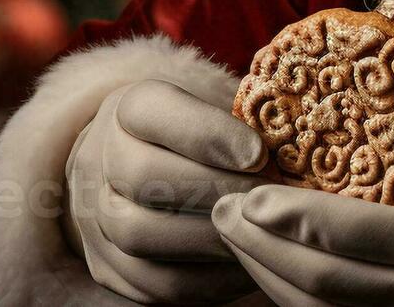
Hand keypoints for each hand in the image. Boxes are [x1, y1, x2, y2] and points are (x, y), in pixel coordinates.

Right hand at [65, 78, 268, 303]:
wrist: (147, 176)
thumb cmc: (205, 139)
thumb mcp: (218, 109)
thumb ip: (246, 119)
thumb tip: (297, 145)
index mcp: (127, 109)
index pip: (151, 110)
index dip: (206, 132)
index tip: (259, 153)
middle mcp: (99, 160)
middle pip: (144, 176)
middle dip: (218, 189)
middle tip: (271, 199)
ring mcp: (96, 219)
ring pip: (141, 234)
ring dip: (212, 237)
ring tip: (262, 232)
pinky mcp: (111, 269)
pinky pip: (157, 283)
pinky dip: (210, 278)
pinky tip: (250, 264)